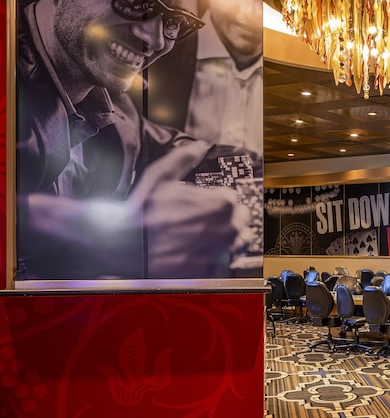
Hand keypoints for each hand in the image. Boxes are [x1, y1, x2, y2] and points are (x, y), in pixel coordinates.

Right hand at [129, 142, 245, 276]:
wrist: (124, 245)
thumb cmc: (141, 210)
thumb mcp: (161, 175)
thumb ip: (185, 158)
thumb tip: (200, 146)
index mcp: (222, 204)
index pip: (232, 200)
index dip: (216, 200)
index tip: (203, 204)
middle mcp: (227, 229)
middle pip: (238, 222)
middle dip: (224, 220)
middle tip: (201, 221)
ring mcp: (220, 253)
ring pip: (234, 243)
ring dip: (223, 240)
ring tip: (200, 238)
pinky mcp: (210, 271)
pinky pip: (222, 263)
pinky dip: (213, 260)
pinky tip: (195, 253)